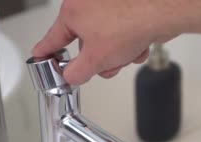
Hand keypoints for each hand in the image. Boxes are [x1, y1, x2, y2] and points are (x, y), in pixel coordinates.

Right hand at [32, 0, 190, 84]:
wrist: (162, 11)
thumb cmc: (129, 24)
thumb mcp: (95, 60)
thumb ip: (75, 72)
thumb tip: (70, 76)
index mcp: (73, 12)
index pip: (52, 39)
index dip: (45, 53)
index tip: (38, 57)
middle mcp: (88, 4)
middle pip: (86, 44)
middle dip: (99, 60)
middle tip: (107, 65)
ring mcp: (109, 6)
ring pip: (107, 42)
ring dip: (118, 55)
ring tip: (128, 54)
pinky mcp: (128, 10)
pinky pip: (123, 35)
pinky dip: (131, 44)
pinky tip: (139, 47)